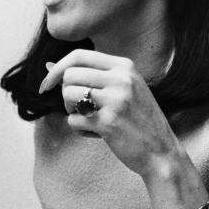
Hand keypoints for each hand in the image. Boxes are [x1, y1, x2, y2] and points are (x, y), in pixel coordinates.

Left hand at [38, 48, 182, 179]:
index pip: (78, 55)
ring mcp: (116, 100)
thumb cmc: (137, 120)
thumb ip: (90, 76)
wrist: (161, 152)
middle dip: (66, 94)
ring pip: (68, 95)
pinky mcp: (109, 123)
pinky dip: (79, 129)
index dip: (57, 69)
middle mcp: (121, 79)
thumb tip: (49, 65)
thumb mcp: (122, 89)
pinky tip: (96, 134)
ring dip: (71, 111)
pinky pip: (73, 120)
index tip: (47, 84)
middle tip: (79, 108)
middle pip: (69, 75)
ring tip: (89, 119)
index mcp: (124, 66)